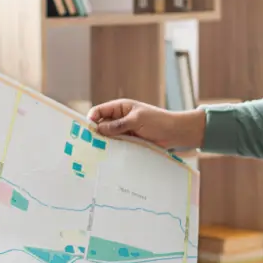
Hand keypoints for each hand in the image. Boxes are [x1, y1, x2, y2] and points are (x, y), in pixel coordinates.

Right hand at [87, 99, 204, 149]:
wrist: (175, 133)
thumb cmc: (158, 121)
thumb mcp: (136, 120)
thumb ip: (117, 125)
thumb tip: (98, 129)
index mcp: (120, 107)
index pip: (99, 111)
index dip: (91, 119)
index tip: (87, 131)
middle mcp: (119, 118)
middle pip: (101, 125)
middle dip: (95, 133)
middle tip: (88, 144)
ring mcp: (123, 130)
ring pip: (107, 136)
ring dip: (104, 142)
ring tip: (97, 151)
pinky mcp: (129, 141)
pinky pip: (116, 145)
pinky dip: (112, 149)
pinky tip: (108, 155)